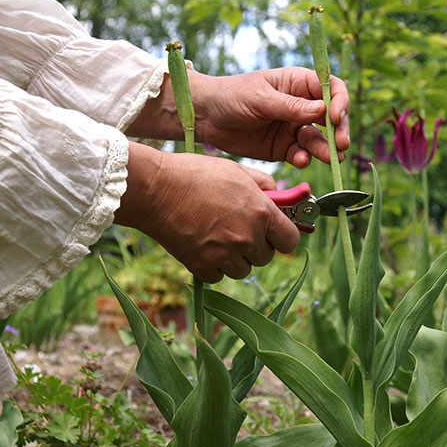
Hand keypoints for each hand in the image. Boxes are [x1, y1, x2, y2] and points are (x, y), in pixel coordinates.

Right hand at [114, 142, 299, 281]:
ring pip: (243, 269)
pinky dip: (213, 265)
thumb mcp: (236, 170)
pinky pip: (219, 276)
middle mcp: (247, 237)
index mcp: (261, 212)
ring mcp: (225, 254)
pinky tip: (202, 245)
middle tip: (239, 228)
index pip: (291, 240)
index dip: (283, 237)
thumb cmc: (195, 174)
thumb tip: (278, 195)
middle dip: (257, 245)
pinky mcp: (202, 266)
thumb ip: (263, 184)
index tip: (275, 233)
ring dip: (235, 258)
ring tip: (217, 235)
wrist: (155, 189)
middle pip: (266, 257)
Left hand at [129, 67, 349, 167]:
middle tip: (340, 145)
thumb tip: (322, 109)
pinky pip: (301, 154)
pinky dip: (304, 158)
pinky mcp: (283, 148)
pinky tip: (300, 160)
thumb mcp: (260, 97)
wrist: (205, 117)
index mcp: (298, 84)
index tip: (334, 117)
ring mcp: (293, 128)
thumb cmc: (231, 95)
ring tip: (330, 158)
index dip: (339, 102)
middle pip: (331, 118)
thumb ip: (290, 106)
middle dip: (338, 131)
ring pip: (318, 140)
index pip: (331, 89)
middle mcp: (301, 106)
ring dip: (326, 149)